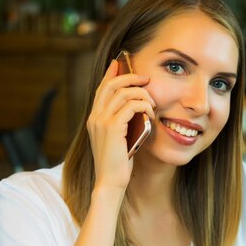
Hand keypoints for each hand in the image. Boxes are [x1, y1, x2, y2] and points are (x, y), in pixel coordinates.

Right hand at [86, 60, 155, 189]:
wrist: (111, 182)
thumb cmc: (118, 164)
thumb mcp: (120, 139)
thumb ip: (122, 124)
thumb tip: (136, 110)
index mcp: (94, 118)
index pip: (101, 89)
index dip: (111, 74)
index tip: (120, 63)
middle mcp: (94, 117)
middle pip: (111, 85)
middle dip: (130, 78)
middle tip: (146, 79)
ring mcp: (101, 121)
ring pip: (123, 93)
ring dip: (142, 94)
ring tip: (152, 104)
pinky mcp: (112, 127)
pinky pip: (131, 106)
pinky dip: (144, 107)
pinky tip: (151, 115)